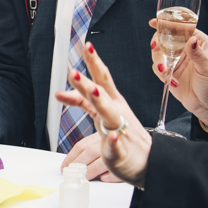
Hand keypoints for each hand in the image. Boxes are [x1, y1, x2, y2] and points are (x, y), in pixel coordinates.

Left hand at [55, 42, 152, 188]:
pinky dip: (113, 141)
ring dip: (100, 102)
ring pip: (108, 114)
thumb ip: (82, 102)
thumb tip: (60, 92)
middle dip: (87, 82)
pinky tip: (111, 137)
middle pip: (101, 92)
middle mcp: (116, 112)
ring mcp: (119, 130)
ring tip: (92, 91)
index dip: (94, 62)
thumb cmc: (123, 135)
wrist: (147, 160)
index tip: (87, 46)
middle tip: (73, 72)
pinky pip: (116, 145)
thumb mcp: (100, 114)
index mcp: (112, 101)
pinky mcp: (120, 151)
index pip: (101, 78)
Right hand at [149, 19, 207, 131]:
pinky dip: (161, 74)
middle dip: (158, 43)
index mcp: (197, 41)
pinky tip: (173, 82)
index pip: (180, 28)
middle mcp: (184, 48)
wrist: (207, 105)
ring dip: (159, 61)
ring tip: (166, 71)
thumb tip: (191, 39)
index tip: (153, 22)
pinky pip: (157, 67)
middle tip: (156, 48)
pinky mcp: (168, 71)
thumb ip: (198, 54)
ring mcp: (175, 59)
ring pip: (157, 52)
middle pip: (164, 37)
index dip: (166, 23)